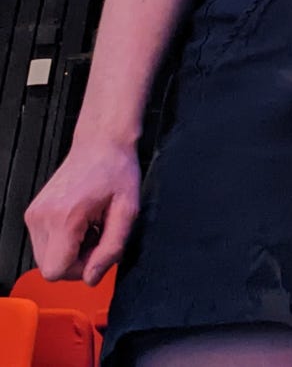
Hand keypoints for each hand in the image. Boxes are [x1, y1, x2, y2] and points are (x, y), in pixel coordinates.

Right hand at [24, 140, 140, 284]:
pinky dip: (63, 241)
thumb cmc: (117, 172)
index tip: (99, 251)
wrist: (101, 144)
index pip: (56, 271)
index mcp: (64, 218)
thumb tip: (92, 278)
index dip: (81, 270)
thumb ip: (111, 248)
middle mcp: (41, 218)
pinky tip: (82, 223)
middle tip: (99, 238)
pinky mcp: (33, 213)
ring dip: (70, 252)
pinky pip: (44, 244)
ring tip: (91, 228)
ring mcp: (33, 215)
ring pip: (45, 258)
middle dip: (77, 262)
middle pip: (49, 268)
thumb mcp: (128, 212)